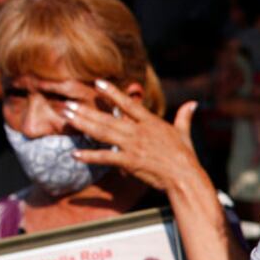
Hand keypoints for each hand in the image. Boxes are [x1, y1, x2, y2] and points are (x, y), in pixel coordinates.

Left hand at [64, 80, 211, 194]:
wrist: (186, 177)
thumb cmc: (186, 157)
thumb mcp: (185, 133)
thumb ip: (185, 117)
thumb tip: (193, 103)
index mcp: (151, 122)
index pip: (128, 104)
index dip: (112, 93)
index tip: (97, 83)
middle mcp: (139, 131)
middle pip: (108, 118)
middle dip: (86, 110)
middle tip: (67, 104)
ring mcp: (134, 146)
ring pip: (103, 132)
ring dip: (83, 124)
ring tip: (66, 117)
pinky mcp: (130, 162)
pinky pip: (106, 157)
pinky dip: (90, 156)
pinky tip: (75, 155)